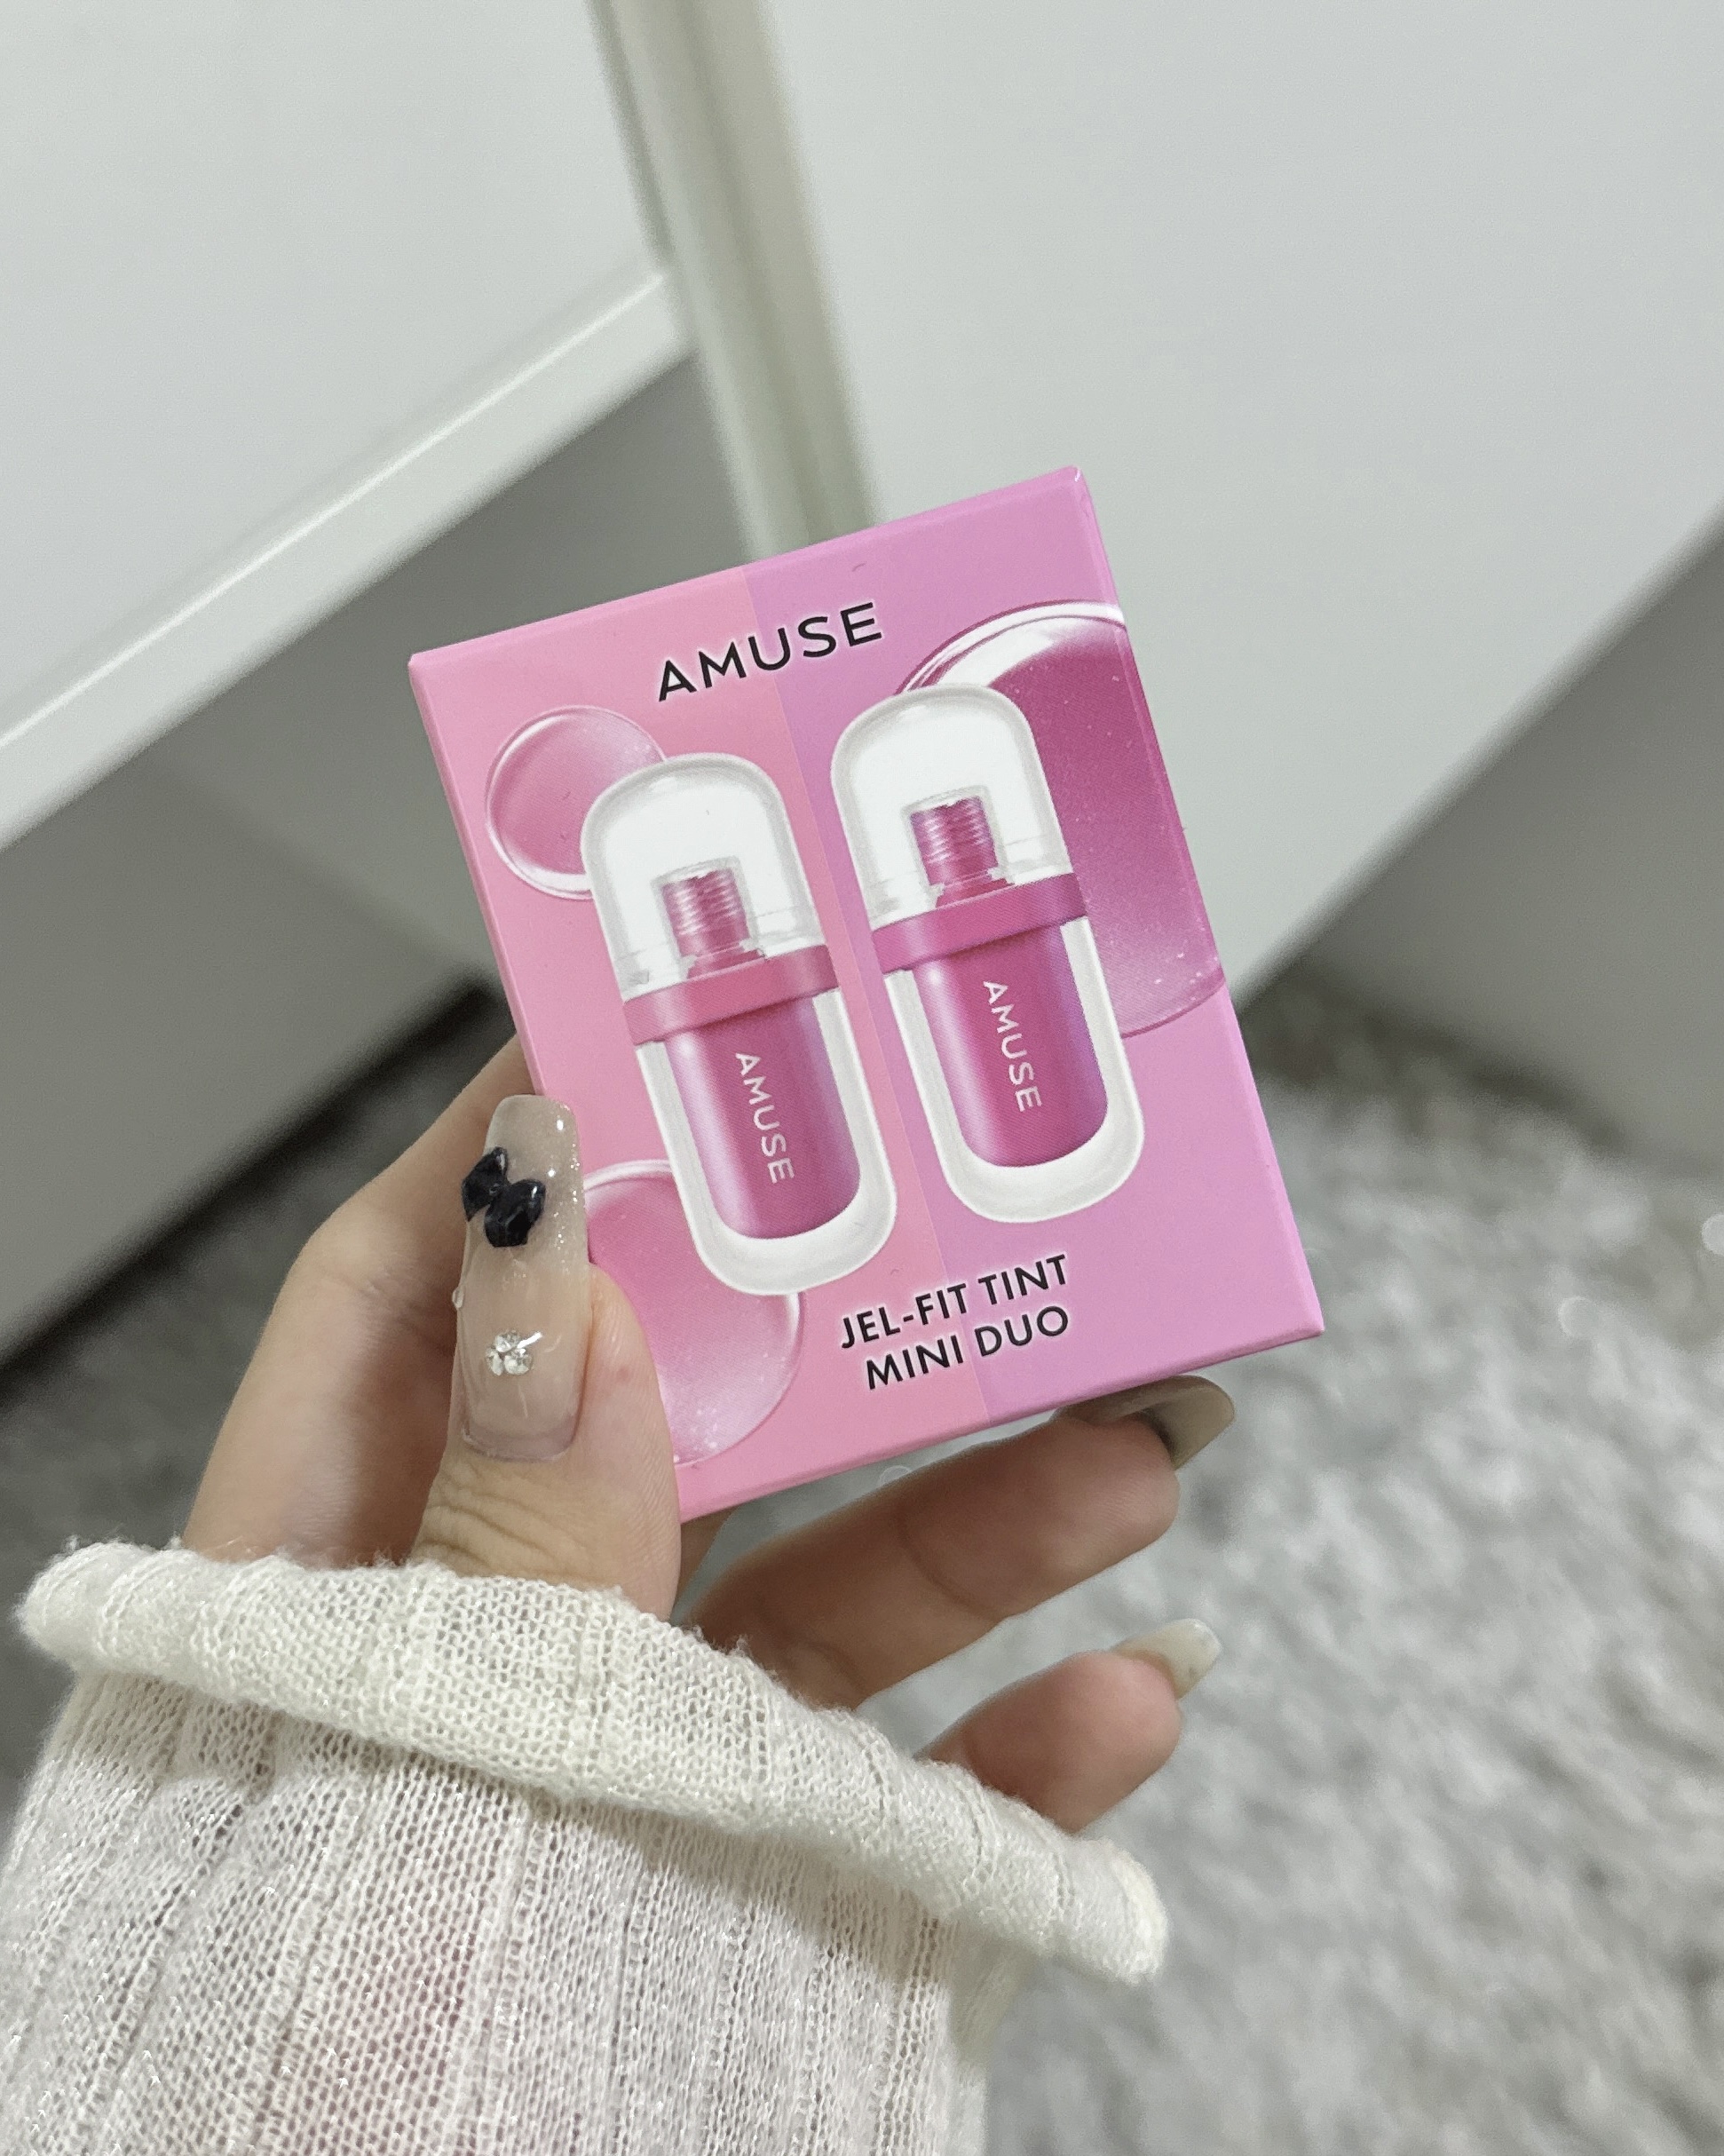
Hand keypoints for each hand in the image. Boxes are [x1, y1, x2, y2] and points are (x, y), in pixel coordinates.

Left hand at [185, 1042, 1230, 1831]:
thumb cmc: (309, 2054)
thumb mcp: (410, 1734)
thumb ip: (508, 1511)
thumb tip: (573, 1254)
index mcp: (326, 1570)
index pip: (413, 1291)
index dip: (529, 1149)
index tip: (668, 1036)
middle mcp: (480, 1641)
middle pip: (670, 1422)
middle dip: (834, 1328)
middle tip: (979, 1224)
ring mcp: (622, 1767)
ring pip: (812, 1597)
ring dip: (982, 1517)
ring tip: (1139, 1436)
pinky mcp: (739, 1890)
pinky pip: (891, 1795)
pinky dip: (1014, 1752)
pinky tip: (1128, 1702)